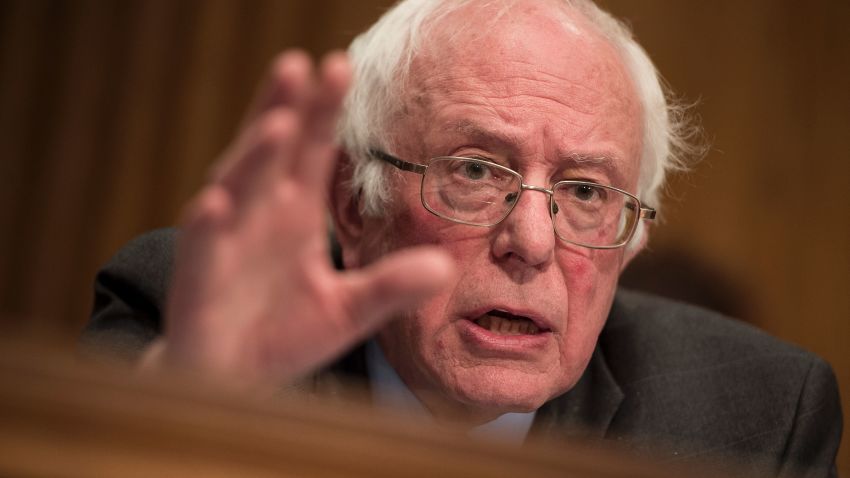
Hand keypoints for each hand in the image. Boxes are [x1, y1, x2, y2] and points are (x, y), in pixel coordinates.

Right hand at [144, 51, 453, 384]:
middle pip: (273, 153)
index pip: (311, 152)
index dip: (323, 112)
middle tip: (303, 64)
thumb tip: (445, 267)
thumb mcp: (347, 310)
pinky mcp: (198, 279)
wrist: (231, 379)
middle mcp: (258, 215)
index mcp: (294, 214)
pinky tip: (218, 203)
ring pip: (237, 187)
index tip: (342, 67)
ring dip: (253, 156)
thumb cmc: (283, 334)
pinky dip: (208, 224)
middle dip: (286, 109)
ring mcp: (225, 242)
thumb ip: (390, 286)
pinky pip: (200, 247)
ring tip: (278, 125)